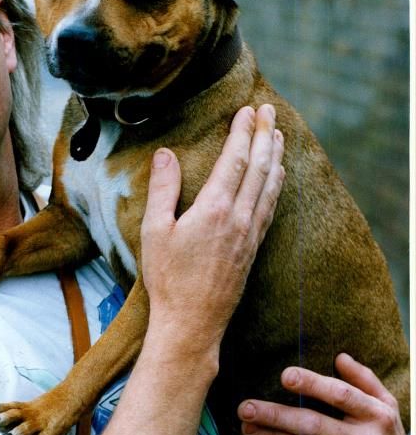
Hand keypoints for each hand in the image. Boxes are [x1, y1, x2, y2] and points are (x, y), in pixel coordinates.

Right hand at [141, 104, 284, 358]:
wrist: (191, 323)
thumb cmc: (168, 279)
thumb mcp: (155, 231)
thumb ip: (163, 190)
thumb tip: (166, 154)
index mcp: (214, 210)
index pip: (234, 160)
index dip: (243, 132)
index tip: (248, 110)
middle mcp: (239, 219)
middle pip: (258, 168)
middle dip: (265, 135)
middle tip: (270, 110)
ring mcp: (250, 235)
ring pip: (270, 186)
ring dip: (275, 157)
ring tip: (279, 135)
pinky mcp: (253, 250)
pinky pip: (270, 208)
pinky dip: (276, 186)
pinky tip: (277, 178)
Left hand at [238, 353, 409, 434]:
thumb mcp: (388, 411)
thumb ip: (365, 382)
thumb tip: (340, 357)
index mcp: (378, 415)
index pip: (342, 395)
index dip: (312, 384)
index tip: (285, 376)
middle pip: (314, 424)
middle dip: (275, 414)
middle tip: (245, 407)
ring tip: (246, 427)